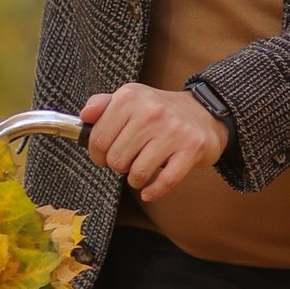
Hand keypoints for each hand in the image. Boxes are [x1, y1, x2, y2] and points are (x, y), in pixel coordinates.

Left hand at [80, 80, 228, 203]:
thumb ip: (103, 105)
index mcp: (131, 97)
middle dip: (118, 166)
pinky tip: (149, 190)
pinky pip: (165, 181)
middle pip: (117, 159)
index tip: (103, 155)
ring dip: (135, 180)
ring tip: (140, 171)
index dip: (97, 153)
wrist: (204, 112)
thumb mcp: (131, 99)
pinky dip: (153, 191)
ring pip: (138, 173)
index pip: (99, 138)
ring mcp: (173, 131)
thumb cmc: (160, 111)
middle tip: (127, 161)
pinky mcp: (191, 149)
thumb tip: (84, 115)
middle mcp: (152, 111)